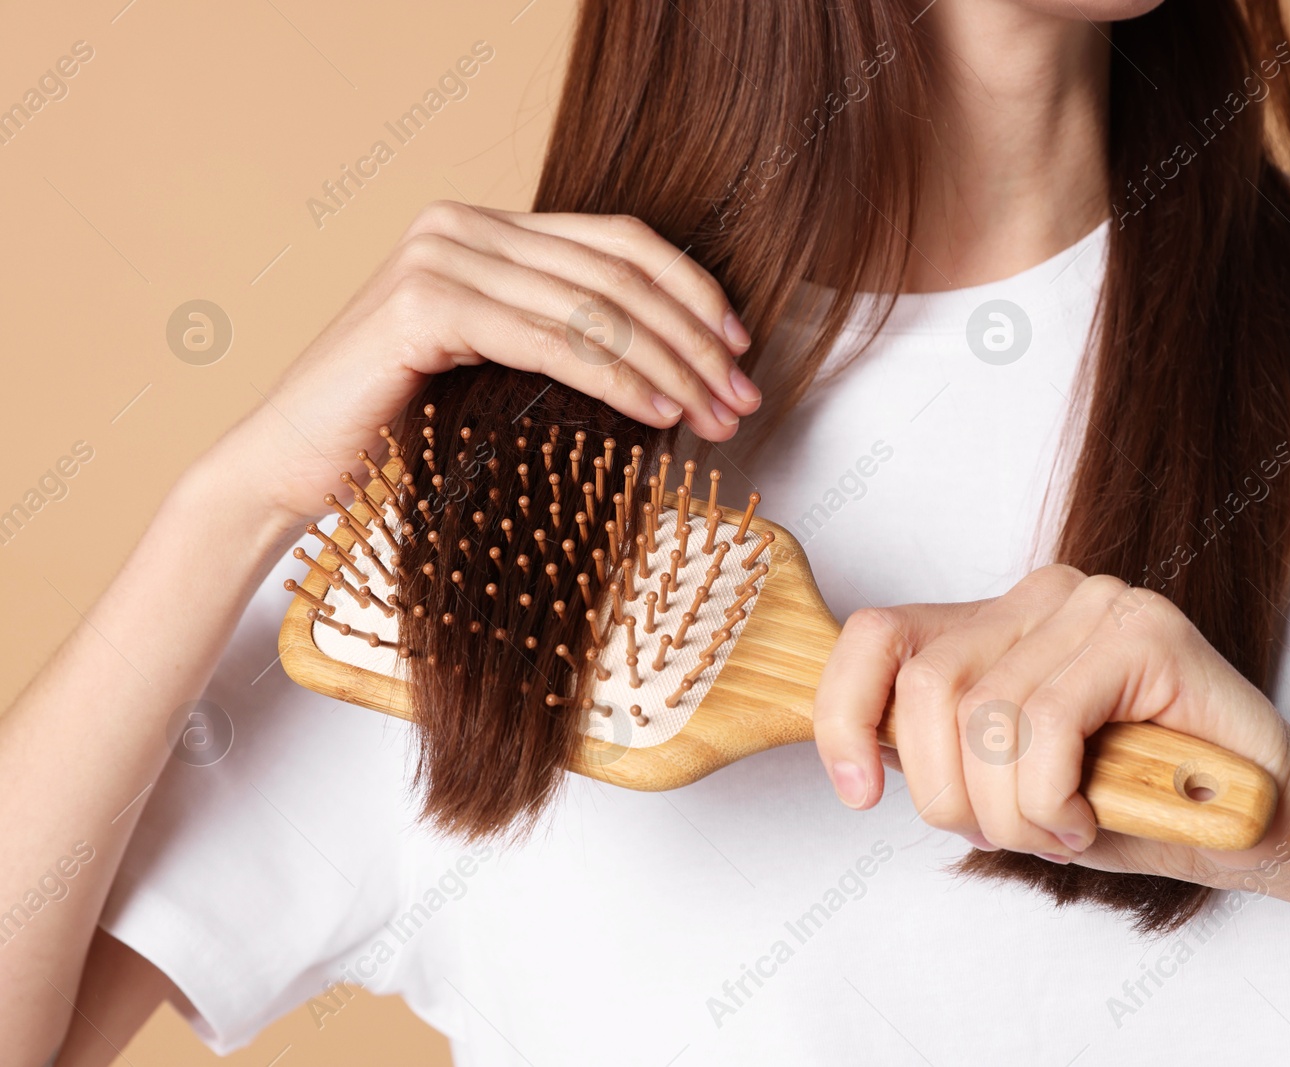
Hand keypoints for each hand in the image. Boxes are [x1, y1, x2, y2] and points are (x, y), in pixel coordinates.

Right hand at [227, 202, 759, 524]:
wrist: (288, 465)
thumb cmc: (395, 430)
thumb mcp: (491, 367)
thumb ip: (556, 336)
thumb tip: (673, 360)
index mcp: (482, 229)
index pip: (618, 243)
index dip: (691, 292)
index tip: (739, 350)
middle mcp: (461, 226)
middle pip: (619, 272)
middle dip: (695, 339)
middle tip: (742, 398)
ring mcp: (439, 259)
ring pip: (595, 307)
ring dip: (671, 366)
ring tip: (714, 417)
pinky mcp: (423, 307)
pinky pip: (551, 341)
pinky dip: (615, 377)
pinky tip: (658, 413)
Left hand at [813, 565, 1289, 891]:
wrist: (1269, 819)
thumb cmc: (1136, 806)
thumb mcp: (1010, 785)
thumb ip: (946, 752)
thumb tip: (860, 752)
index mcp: (995, 623)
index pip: (878, 636)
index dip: (845, 714)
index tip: (858, 793)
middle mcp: (1039, 597)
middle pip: (925, 690)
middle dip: (950, 795)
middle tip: (1011, 833)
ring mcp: (1093, 605)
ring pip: (984, 717)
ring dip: (1012, 811)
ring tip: (1064, 827)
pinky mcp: (1144, 631)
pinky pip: (1047, 726)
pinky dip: (1053, 798)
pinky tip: (1091, 816)